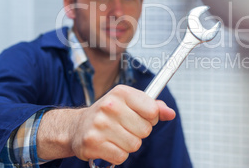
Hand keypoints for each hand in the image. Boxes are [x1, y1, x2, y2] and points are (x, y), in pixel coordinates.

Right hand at [37, 85, 175, 164]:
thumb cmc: (109, 114)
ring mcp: (100, 124)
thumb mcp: (130, 103)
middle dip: (139, 132)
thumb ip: (153, 106)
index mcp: (122, 92)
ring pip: (134, 145)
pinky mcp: (92, 143)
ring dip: (128, 144)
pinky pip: (121, 156)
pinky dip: (118, 155)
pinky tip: (109, 145)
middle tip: (125, 127)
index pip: (153, 110)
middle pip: (145, 130)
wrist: (77, 126)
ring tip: (116, 136)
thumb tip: (171, 113)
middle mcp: (110, 106)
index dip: (151, 117)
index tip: (142, 117)